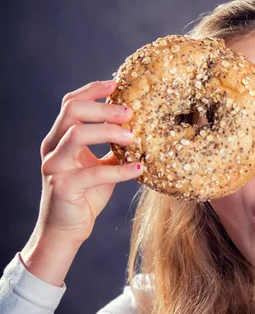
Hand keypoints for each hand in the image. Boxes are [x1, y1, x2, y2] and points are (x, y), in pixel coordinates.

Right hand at [36, 80, 142, 244]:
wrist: (66, 229)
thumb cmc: (85, 195)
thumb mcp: (101, 165)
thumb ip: (114, 148)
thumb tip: (142, 130)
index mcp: (60, 138)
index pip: (71, 103)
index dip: (92, 90)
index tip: (117, 83)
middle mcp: (53, 147)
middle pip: (72, 111)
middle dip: (103, 107)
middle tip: (131, 111)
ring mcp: (55, 166)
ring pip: (76, 135)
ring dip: (108, 131)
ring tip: (134, 137)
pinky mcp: (63, 187)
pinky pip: (93, 173)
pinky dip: (119, 170)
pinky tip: (139, 169)